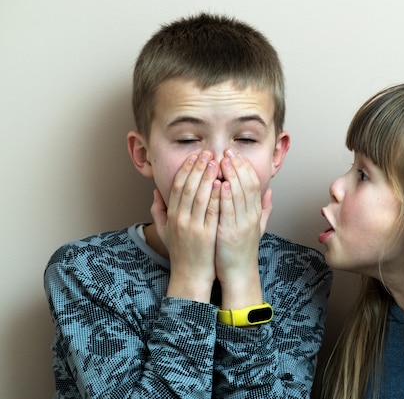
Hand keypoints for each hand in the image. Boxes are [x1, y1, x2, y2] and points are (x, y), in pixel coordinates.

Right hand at [152, 151, 220, 302]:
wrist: (190, 277)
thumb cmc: (181, 253)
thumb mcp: (165, 232)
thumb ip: (159, 212)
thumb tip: (155, 193)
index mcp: (172, 216)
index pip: (177, 187)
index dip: (186, 169)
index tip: (194, 156)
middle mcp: (180, 220)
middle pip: (188, 187)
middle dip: (198, 168)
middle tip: (207, 152)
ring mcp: (193, 227)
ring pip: (200, 197)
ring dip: (208, 177)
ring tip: (216, 162)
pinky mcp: (207, 235)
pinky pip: (212, 211)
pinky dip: (216, 196)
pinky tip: (222, 183)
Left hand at [215, 149, 267, 307]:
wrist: (239, 273)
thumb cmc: (242, 250)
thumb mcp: (257, 226)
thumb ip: (265, 208)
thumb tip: (270, 191)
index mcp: (256, 213)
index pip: (254, 183)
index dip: (245, 166)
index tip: (235, 154)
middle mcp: (251, 216)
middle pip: (248, 184)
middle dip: (237, 165)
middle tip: (227, 151)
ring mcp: (242, 224)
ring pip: (239, 194)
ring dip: (231, 175)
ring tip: (222, 160)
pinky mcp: (229, 233)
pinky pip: (228, 211)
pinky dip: (225, 196)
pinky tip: (219, 184)